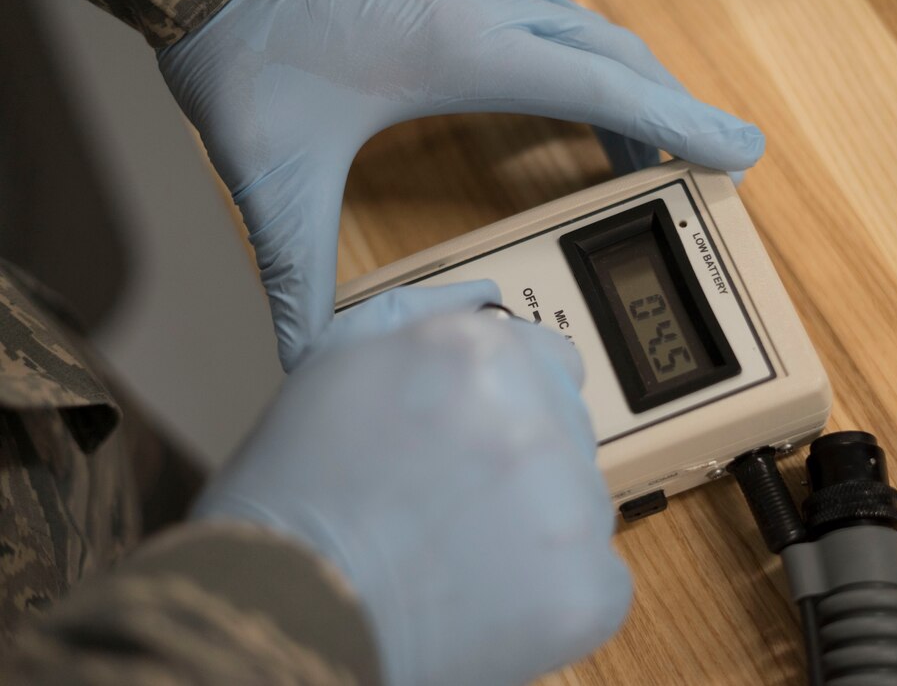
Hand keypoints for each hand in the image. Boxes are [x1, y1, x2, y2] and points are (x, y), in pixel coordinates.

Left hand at [157, 0, 765, 369]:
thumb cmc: (244, 39)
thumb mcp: (276, 170)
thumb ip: (297, 273)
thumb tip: (313, 353)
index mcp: (467, 47)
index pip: (606, 85)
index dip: (682, 122)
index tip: (741, 148)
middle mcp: (483, 11)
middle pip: (614, 55)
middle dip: (673, 106)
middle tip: (713, 154)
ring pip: (582, 34)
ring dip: (628, 83)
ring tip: (653, 138)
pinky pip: (542, 26)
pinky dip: (579, 64)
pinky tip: (568, 96)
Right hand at [193, 281, 629, 684]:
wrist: (283, 618)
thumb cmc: (295, 502)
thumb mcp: (339, 364)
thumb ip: (421, 311)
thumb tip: (484, 294)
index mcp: (477, 352)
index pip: (548, 357)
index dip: (509, 402)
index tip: (478, 437)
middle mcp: (531, 417)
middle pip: (566, 429)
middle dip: (522, 459)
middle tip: (452, 500)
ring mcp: (567, 503)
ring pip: (581, 501)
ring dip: (537, 523)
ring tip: (457, 552)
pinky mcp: (587, 586)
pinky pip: (596, 576)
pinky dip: (553, 590)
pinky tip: (485, 594)